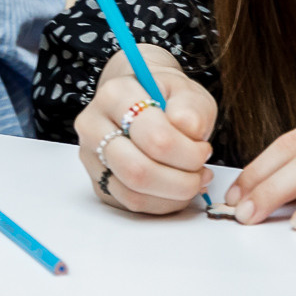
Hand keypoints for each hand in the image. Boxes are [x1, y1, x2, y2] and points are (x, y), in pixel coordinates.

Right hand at [74, 46, 215, 215]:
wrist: (142, 103)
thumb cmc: (165, 98)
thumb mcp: (187, 91)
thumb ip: (192, 107)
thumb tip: (189, 129)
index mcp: (115, 95)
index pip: (155, 137)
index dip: (189, 152)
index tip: (204, 150)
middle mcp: (93, 126)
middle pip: (137, 171)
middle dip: (181, 181)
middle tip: (201, 172)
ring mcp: (92, 157)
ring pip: (133, 193)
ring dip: (174, 196)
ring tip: (193, 181)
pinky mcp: (98, 181)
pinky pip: (132, 204)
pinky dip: (163, 203)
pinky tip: (177, 190)